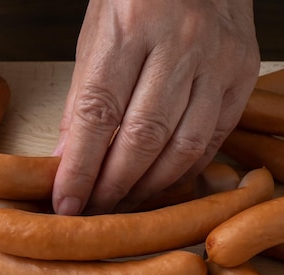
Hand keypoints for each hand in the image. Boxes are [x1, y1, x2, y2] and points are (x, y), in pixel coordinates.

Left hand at [52, 0, 259, 214]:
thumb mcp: (96, 39)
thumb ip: (82, 100)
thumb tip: (66, 159)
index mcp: (130, 28)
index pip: (98, 114)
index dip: (80, 168)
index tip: (66, 201)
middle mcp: (179, 44)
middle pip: (142, 137)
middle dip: (113, 186)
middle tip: (94, 210)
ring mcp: (218, 60)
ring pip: (182, 147)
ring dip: (148, 186)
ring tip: (122, 203)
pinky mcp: (243, 74)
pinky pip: (213, 139)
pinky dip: (183, 170)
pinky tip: (159, 183)